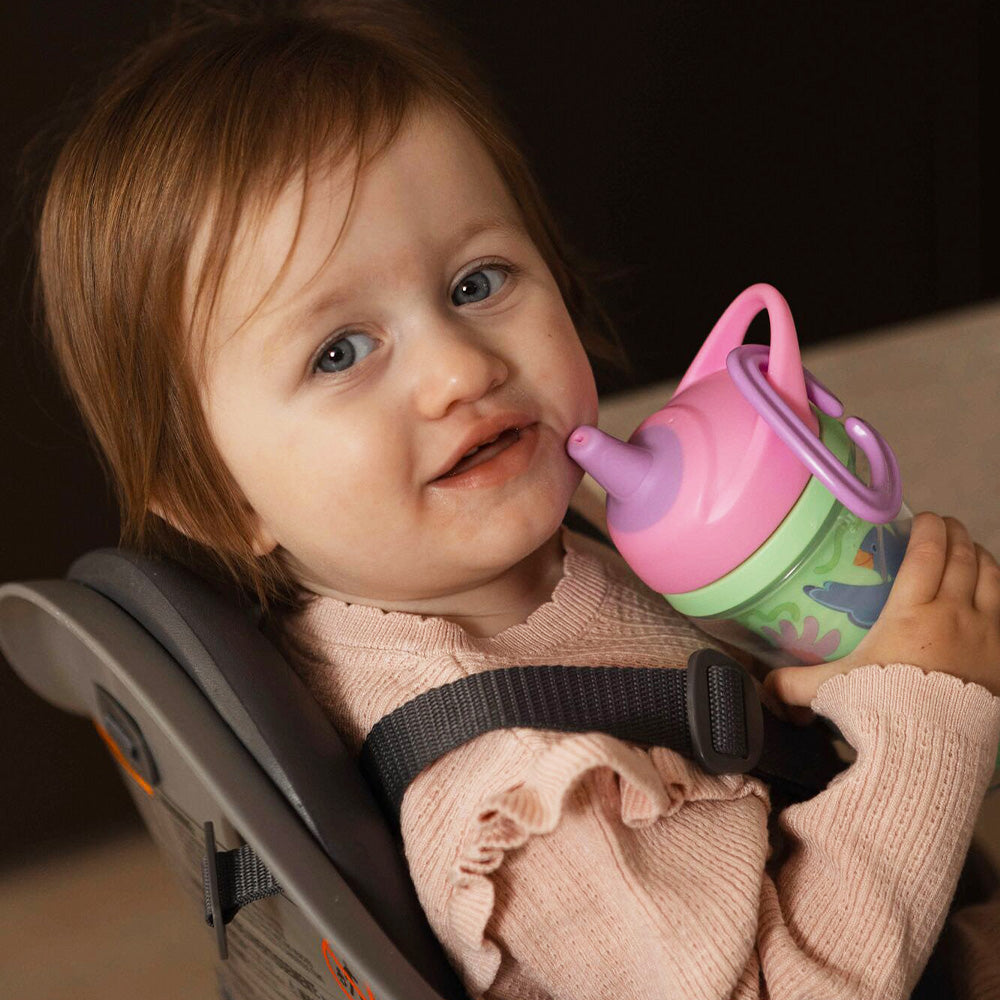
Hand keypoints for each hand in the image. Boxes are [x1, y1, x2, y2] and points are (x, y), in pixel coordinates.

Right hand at [764, 512, 999, 711]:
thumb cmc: (880, 708)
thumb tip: (761, 685)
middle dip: (956, 534)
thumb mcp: (831, 689)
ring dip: (981, 556)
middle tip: (944, 527)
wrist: (930, 750)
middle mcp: (953, 613)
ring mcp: (986, 633)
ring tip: (969, 551)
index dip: (929, 527)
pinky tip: (988, 589)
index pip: (928, 552)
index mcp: (912, 612)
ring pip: (993, 576)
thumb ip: (792, 683)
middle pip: (964, 556)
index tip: (923, 518)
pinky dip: (998, 588)